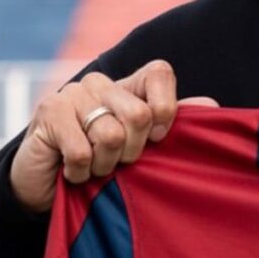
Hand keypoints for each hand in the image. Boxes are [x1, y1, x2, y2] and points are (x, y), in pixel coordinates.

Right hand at [10, 59, 216, 212]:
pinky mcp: (49, 110)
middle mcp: (101, 82)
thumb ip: (173, 124)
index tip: (158, 138)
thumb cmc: (103, 163)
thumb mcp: (141, 146)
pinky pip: (81, 150)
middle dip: (133, 151)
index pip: (160, 72)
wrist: (48, 185)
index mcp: (128, 85)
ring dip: (105, 164)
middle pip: (139, 113)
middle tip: (118, 162)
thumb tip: (210, 105)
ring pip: (110, 134)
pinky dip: (81, 171)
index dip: (165, 109)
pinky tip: (73, 171)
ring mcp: (72, 93)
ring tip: (94, 166)